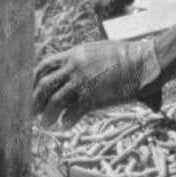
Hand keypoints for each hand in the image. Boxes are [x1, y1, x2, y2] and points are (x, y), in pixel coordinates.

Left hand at [34, 38, 157, 120]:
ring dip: (48, 114)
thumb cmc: (128, 56)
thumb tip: (79, 64)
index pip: (45, 65)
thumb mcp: (100, 50)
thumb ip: (87, 60)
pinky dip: (67, 121)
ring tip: (46, 123)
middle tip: (32, 112)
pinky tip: (66, 125)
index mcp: (75, 54)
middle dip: (35, 100)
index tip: (31, 89)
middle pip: (44, 84)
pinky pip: (72, 112)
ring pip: (54, 100)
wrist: (144, 61)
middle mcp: (74, 67)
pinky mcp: (92, 96)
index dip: (35, 78)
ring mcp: (82, 82)